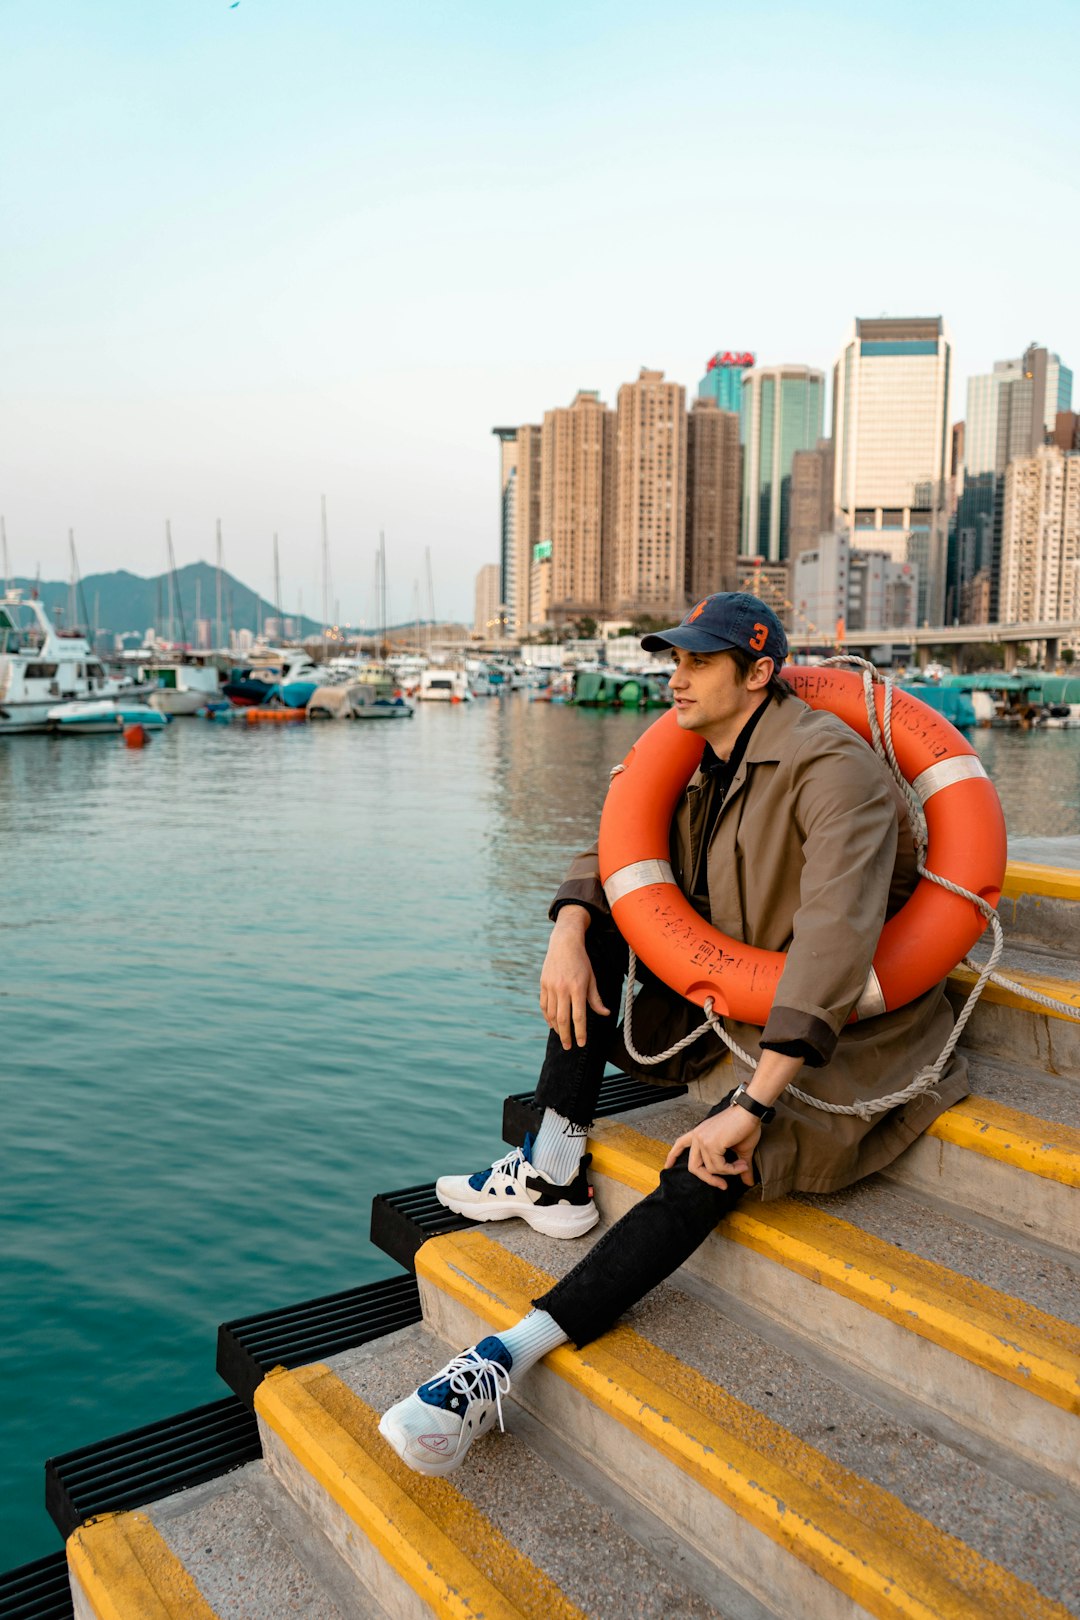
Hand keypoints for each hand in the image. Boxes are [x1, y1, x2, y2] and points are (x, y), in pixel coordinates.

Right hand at [539, 908, 609, 1049]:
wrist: (564, 943)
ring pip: (551, 1014)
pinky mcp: (543, 984)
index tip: (581, 1043)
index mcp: (577, 988)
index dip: (580, 1032)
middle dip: (566, 1035)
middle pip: (562, 1019)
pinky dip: (547, 1017)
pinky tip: (552, 1024)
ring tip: (562, 1036)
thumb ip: (596, 998)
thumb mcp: (592, 978)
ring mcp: (551, 987)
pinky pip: (544, 1005)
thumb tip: (605, 1014)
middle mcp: (562, 989)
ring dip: (556, 1028)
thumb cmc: (581, 961)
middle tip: (569, 1047)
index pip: (578, 1016)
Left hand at [664, 1106, 759, 1188]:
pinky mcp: (710, 1144)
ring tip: (742, 1166)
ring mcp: (702, 1140)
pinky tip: (742, 1165)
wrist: (750, 1112)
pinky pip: (718, 1167)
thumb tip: (749, 1182)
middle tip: (723, 1186)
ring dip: (729, 1172)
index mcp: (700, 1133)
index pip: (681, 1144)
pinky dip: (731, 1170)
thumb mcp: (740, 1150)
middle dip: (708, 1179)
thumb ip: (739, 1167)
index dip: (673, 1156)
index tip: (667, 1166)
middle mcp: (697, 1136)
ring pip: (710, 1169)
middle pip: (693, 1166)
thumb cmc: (746, 1126)